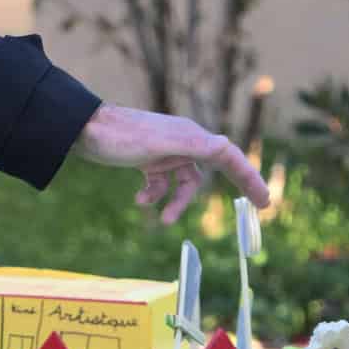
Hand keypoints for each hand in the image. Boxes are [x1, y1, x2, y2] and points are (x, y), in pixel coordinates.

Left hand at [72, 102, 270, 224]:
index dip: (249, 177)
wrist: (83, 130)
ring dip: (175, 202)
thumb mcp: (158, 144)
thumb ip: (192, 146)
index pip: (229, 157)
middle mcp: (183, 141)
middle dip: (234, 186)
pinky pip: (162, 182)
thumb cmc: (121, 136)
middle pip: (217, 168)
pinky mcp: (148, 158)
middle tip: (257, 207)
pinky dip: (154, 195)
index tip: (265, 199)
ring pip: (185, 182)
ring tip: (162, 219)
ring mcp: (165, 150)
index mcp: (190, 136)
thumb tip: (227, 147)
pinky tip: (140, 201)